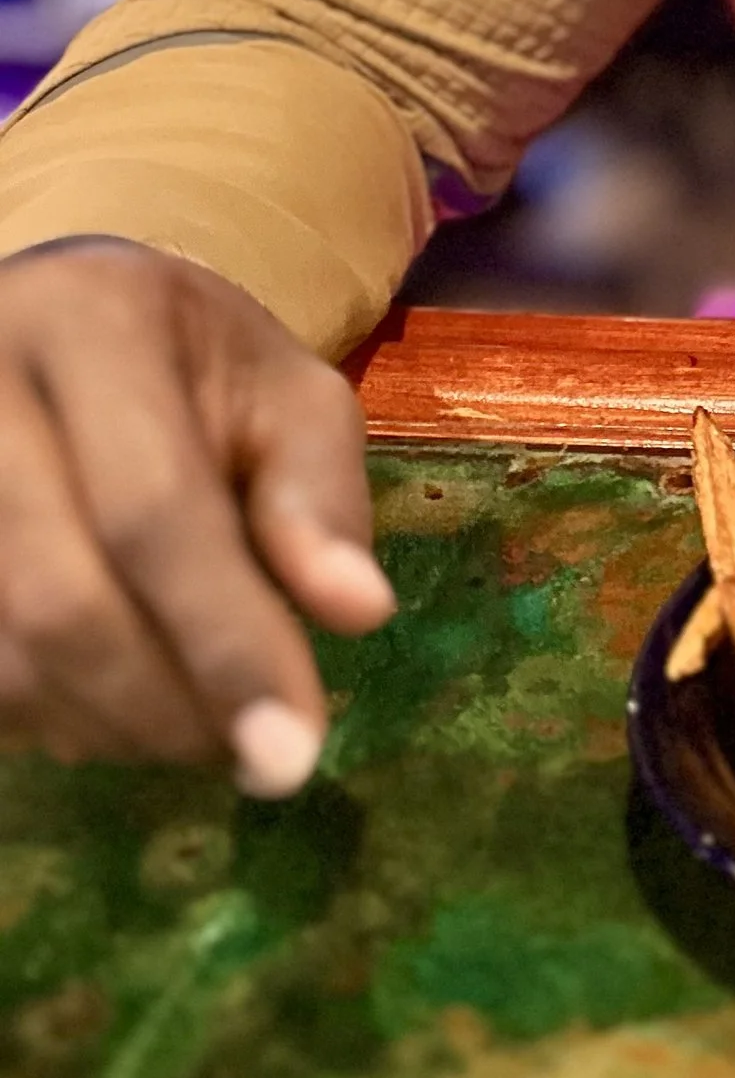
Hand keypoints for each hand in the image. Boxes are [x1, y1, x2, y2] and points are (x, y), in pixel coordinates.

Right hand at [0, 239, 392, 795]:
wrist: (55, 324)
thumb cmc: (188, 364)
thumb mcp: (283, 391)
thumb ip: (319, 493)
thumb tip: (357, 612)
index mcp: (92, 328)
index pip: (154, 511)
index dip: (226, 642)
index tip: (292, 753)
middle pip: (63, 600)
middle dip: (168, 707)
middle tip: (248, 753)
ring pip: (6, 654)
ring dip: (108, 725)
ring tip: (192, 722)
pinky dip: (45, 718)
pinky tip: (109, 703)